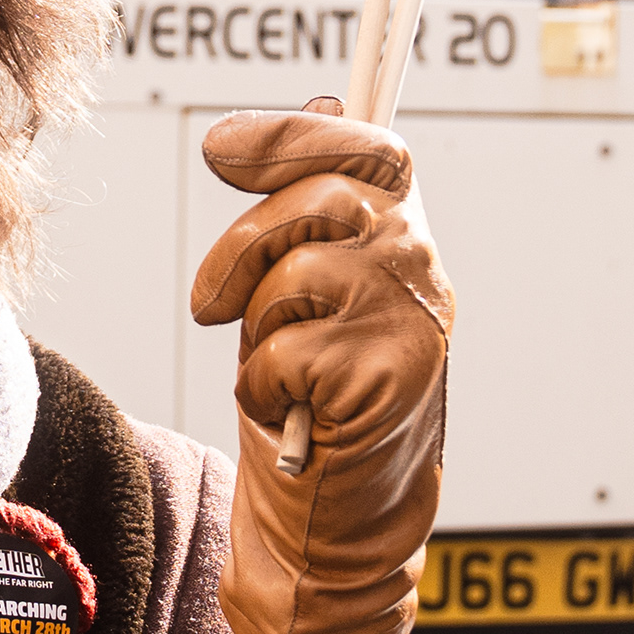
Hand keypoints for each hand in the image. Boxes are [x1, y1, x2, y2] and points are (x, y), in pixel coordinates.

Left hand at [189, 100, 451, 633]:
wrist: (342, 525)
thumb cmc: (319, 405)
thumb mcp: (312, 296)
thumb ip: (316, 214)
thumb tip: (322, 108)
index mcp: (406, 244)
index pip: (372, 151)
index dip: (295, 137)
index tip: (221, 147)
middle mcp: (421, 275)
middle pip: (320, 198)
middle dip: (243, 246)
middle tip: (213, 303)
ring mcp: (409, 327)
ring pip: (296, 273)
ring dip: (257, 327)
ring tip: (279, 369)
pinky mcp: (384, 381)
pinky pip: (283, 348)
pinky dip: (262, 385)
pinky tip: (290, 413)